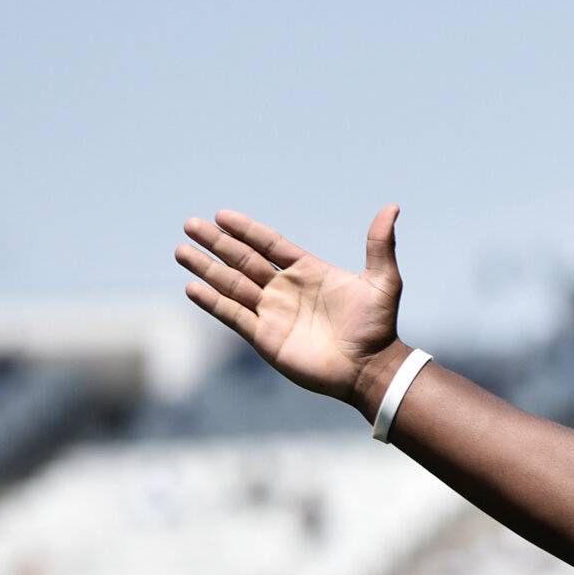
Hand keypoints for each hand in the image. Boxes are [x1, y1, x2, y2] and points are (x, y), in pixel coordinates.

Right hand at [175, 205, 407, 412]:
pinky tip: (192, 287)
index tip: (221, 215)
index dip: (246, 230)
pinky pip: (233, 315)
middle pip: (242, 259)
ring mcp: (272, 312)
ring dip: (206, 268)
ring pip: (231, 284)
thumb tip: (392, 206)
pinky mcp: (264, 337)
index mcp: (308, 271)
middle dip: (216, 243)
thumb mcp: (383, 281)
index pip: (269, 244)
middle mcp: (285, 289)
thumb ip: (379, 245)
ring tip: (181, 250)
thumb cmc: (378, 327)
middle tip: (190, 224)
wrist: (370, 368)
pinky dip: (213, 302)